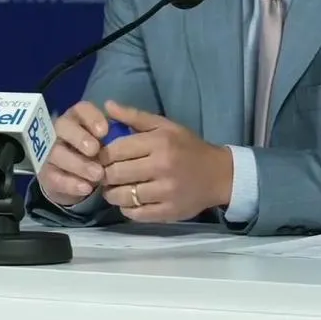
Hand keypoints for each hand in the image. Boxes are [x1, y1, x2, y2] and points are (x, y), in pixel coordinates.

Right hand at [35, 100, 110, 206]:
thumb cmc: (100, 153)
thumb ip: (120, 127)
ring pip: (57, 153)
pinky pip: (55, 177)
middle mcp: (60, 131)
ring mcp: (49, 152)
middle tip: (95, 150)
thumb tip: (122, 115)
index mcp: (78, 118)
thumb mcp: (112, 140)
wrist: (79, 181)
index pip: (81, 109)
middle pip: (63, 126)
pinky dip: (71, 183)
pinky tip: (86, 188)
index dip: (91, 117)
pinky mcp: (46, 174)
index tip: (105, 131)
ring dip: (78, 163)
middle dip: (79, 137)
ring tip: (98, 174)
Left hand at [98, 100, 232, 222]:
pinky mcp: (169, 212)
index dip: (102, 155)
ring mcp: (166, 192)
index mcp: (160, 142)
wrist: (219, 174)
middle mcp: (162, 166)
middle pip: (115, 174)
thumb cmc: (189, 147)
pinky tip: (129, 201)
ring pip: (122, 196)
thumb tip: (107, 105)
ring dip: (112, 194)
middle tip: (104, 175)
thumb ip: (135, 116)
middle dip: (104, 175)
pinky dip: (127, 209)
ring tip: (114, 189)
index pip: (116, 150)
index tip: (101, 158)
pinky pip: (135, 214)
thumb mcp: (165, 126)